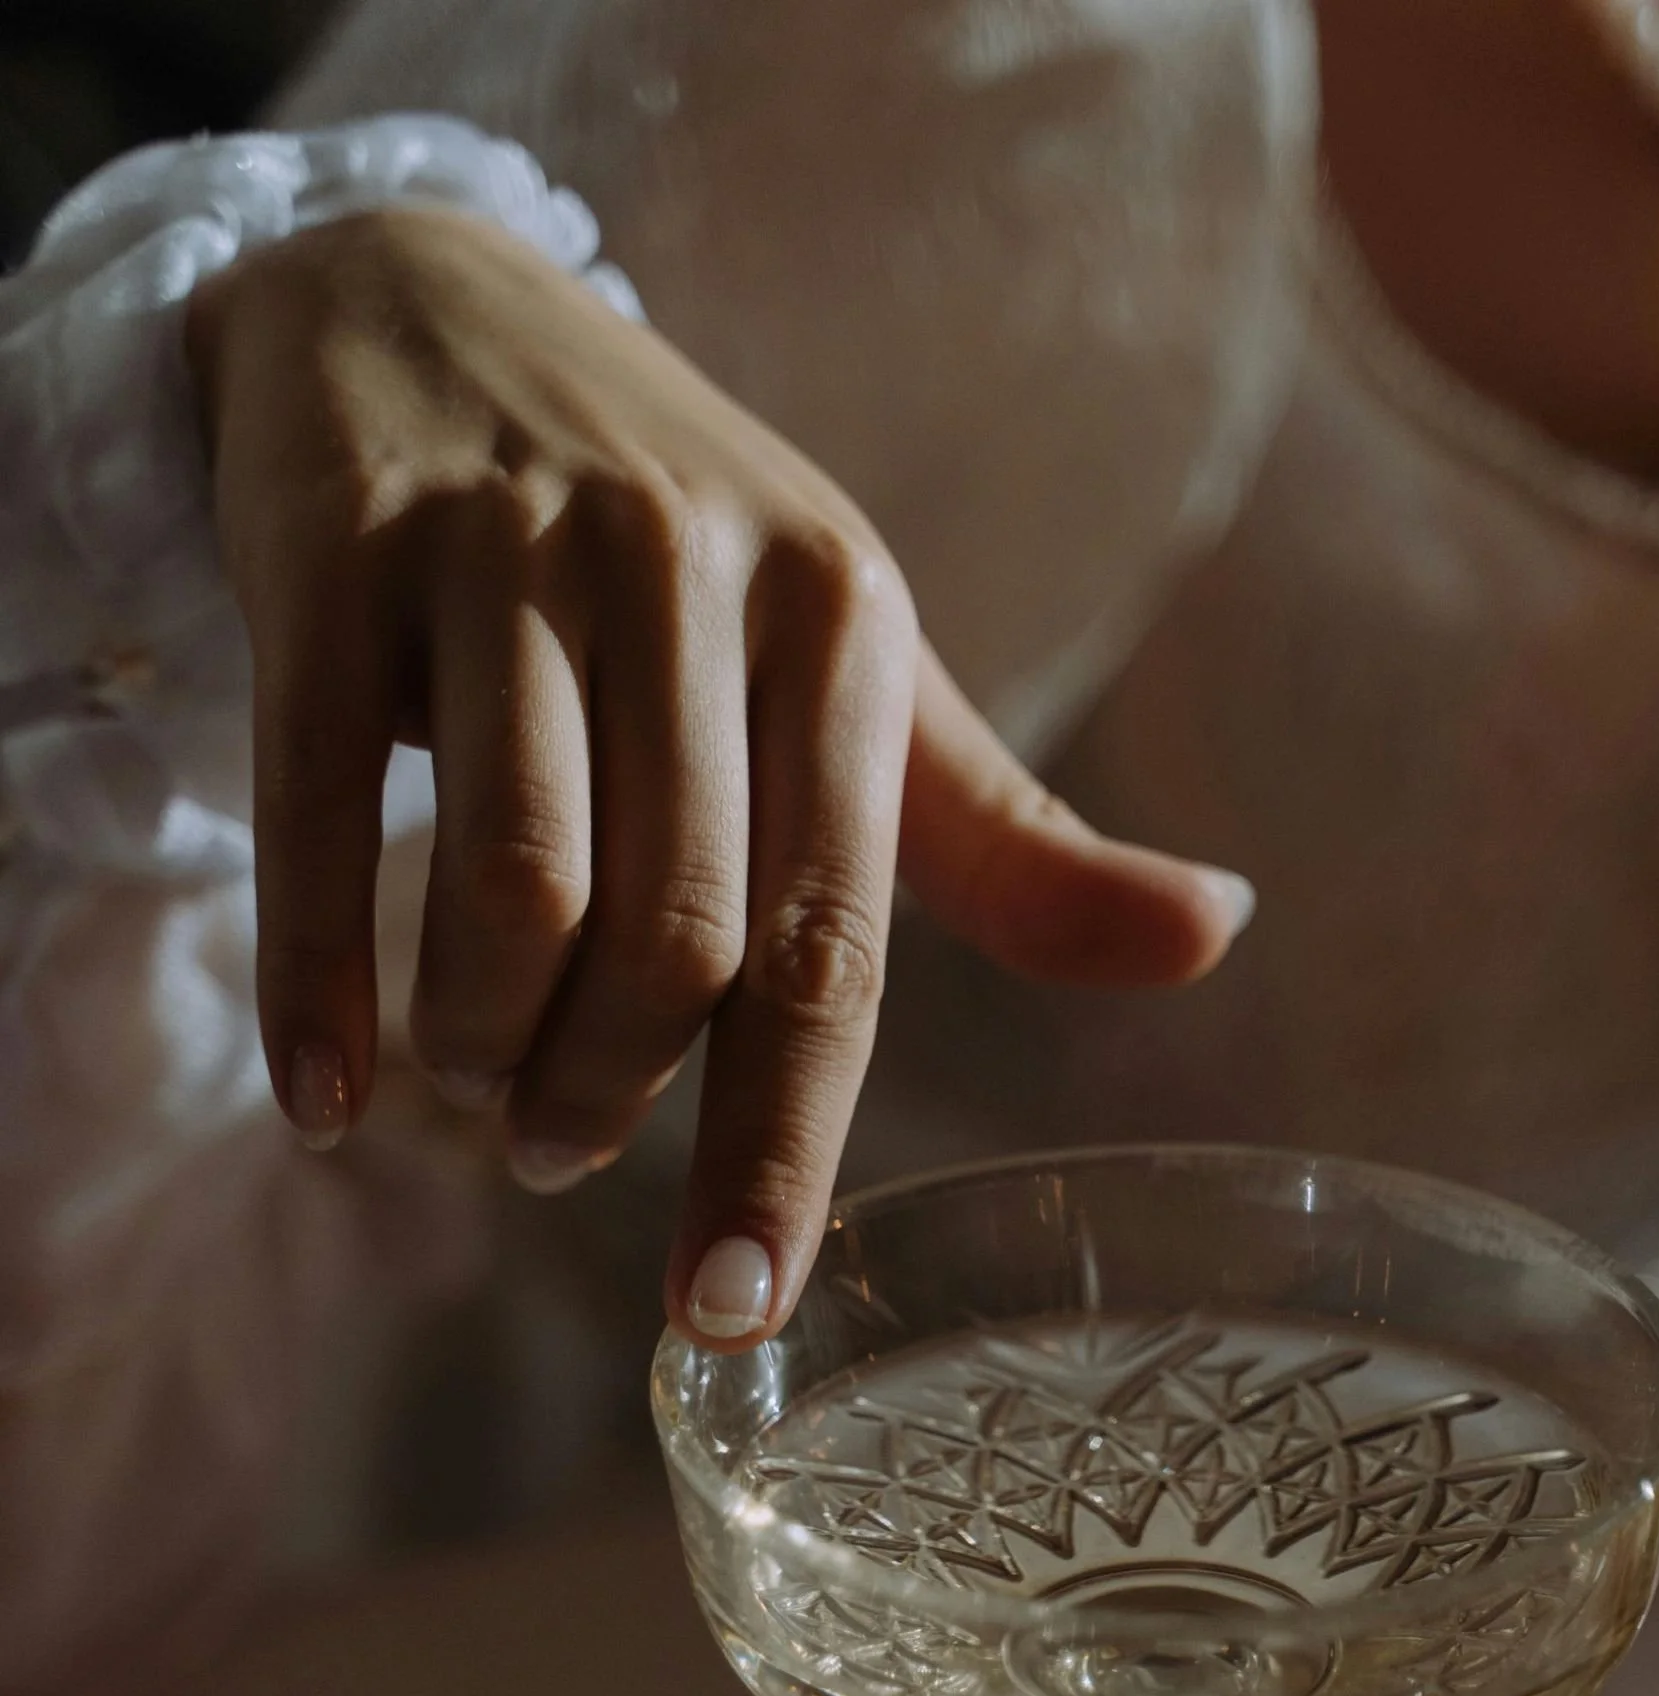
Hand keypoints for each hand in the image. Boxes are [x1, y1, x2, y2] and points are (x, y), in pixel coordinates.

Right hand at [185, 205, 1254, 1341]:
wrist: (426, 304)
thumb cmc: (678, 549)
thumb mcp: (855, 671)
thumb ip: (1009, 837)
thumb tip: (1220, 935)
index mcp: (842, 620)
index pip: (831, 944)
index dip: (780, 1148)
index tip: (734, 1305)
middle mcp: (684, 569)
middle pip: (670, 939)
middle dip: (609, 1097)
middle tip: (560, 1146)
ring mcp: (502, 553)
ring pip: (510, 889)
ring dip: (485, 1046)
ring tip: (480, 1082)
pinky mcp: (337, 554)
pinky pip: (316, 813)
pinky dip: (317, 986)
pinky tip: (327, 1097)